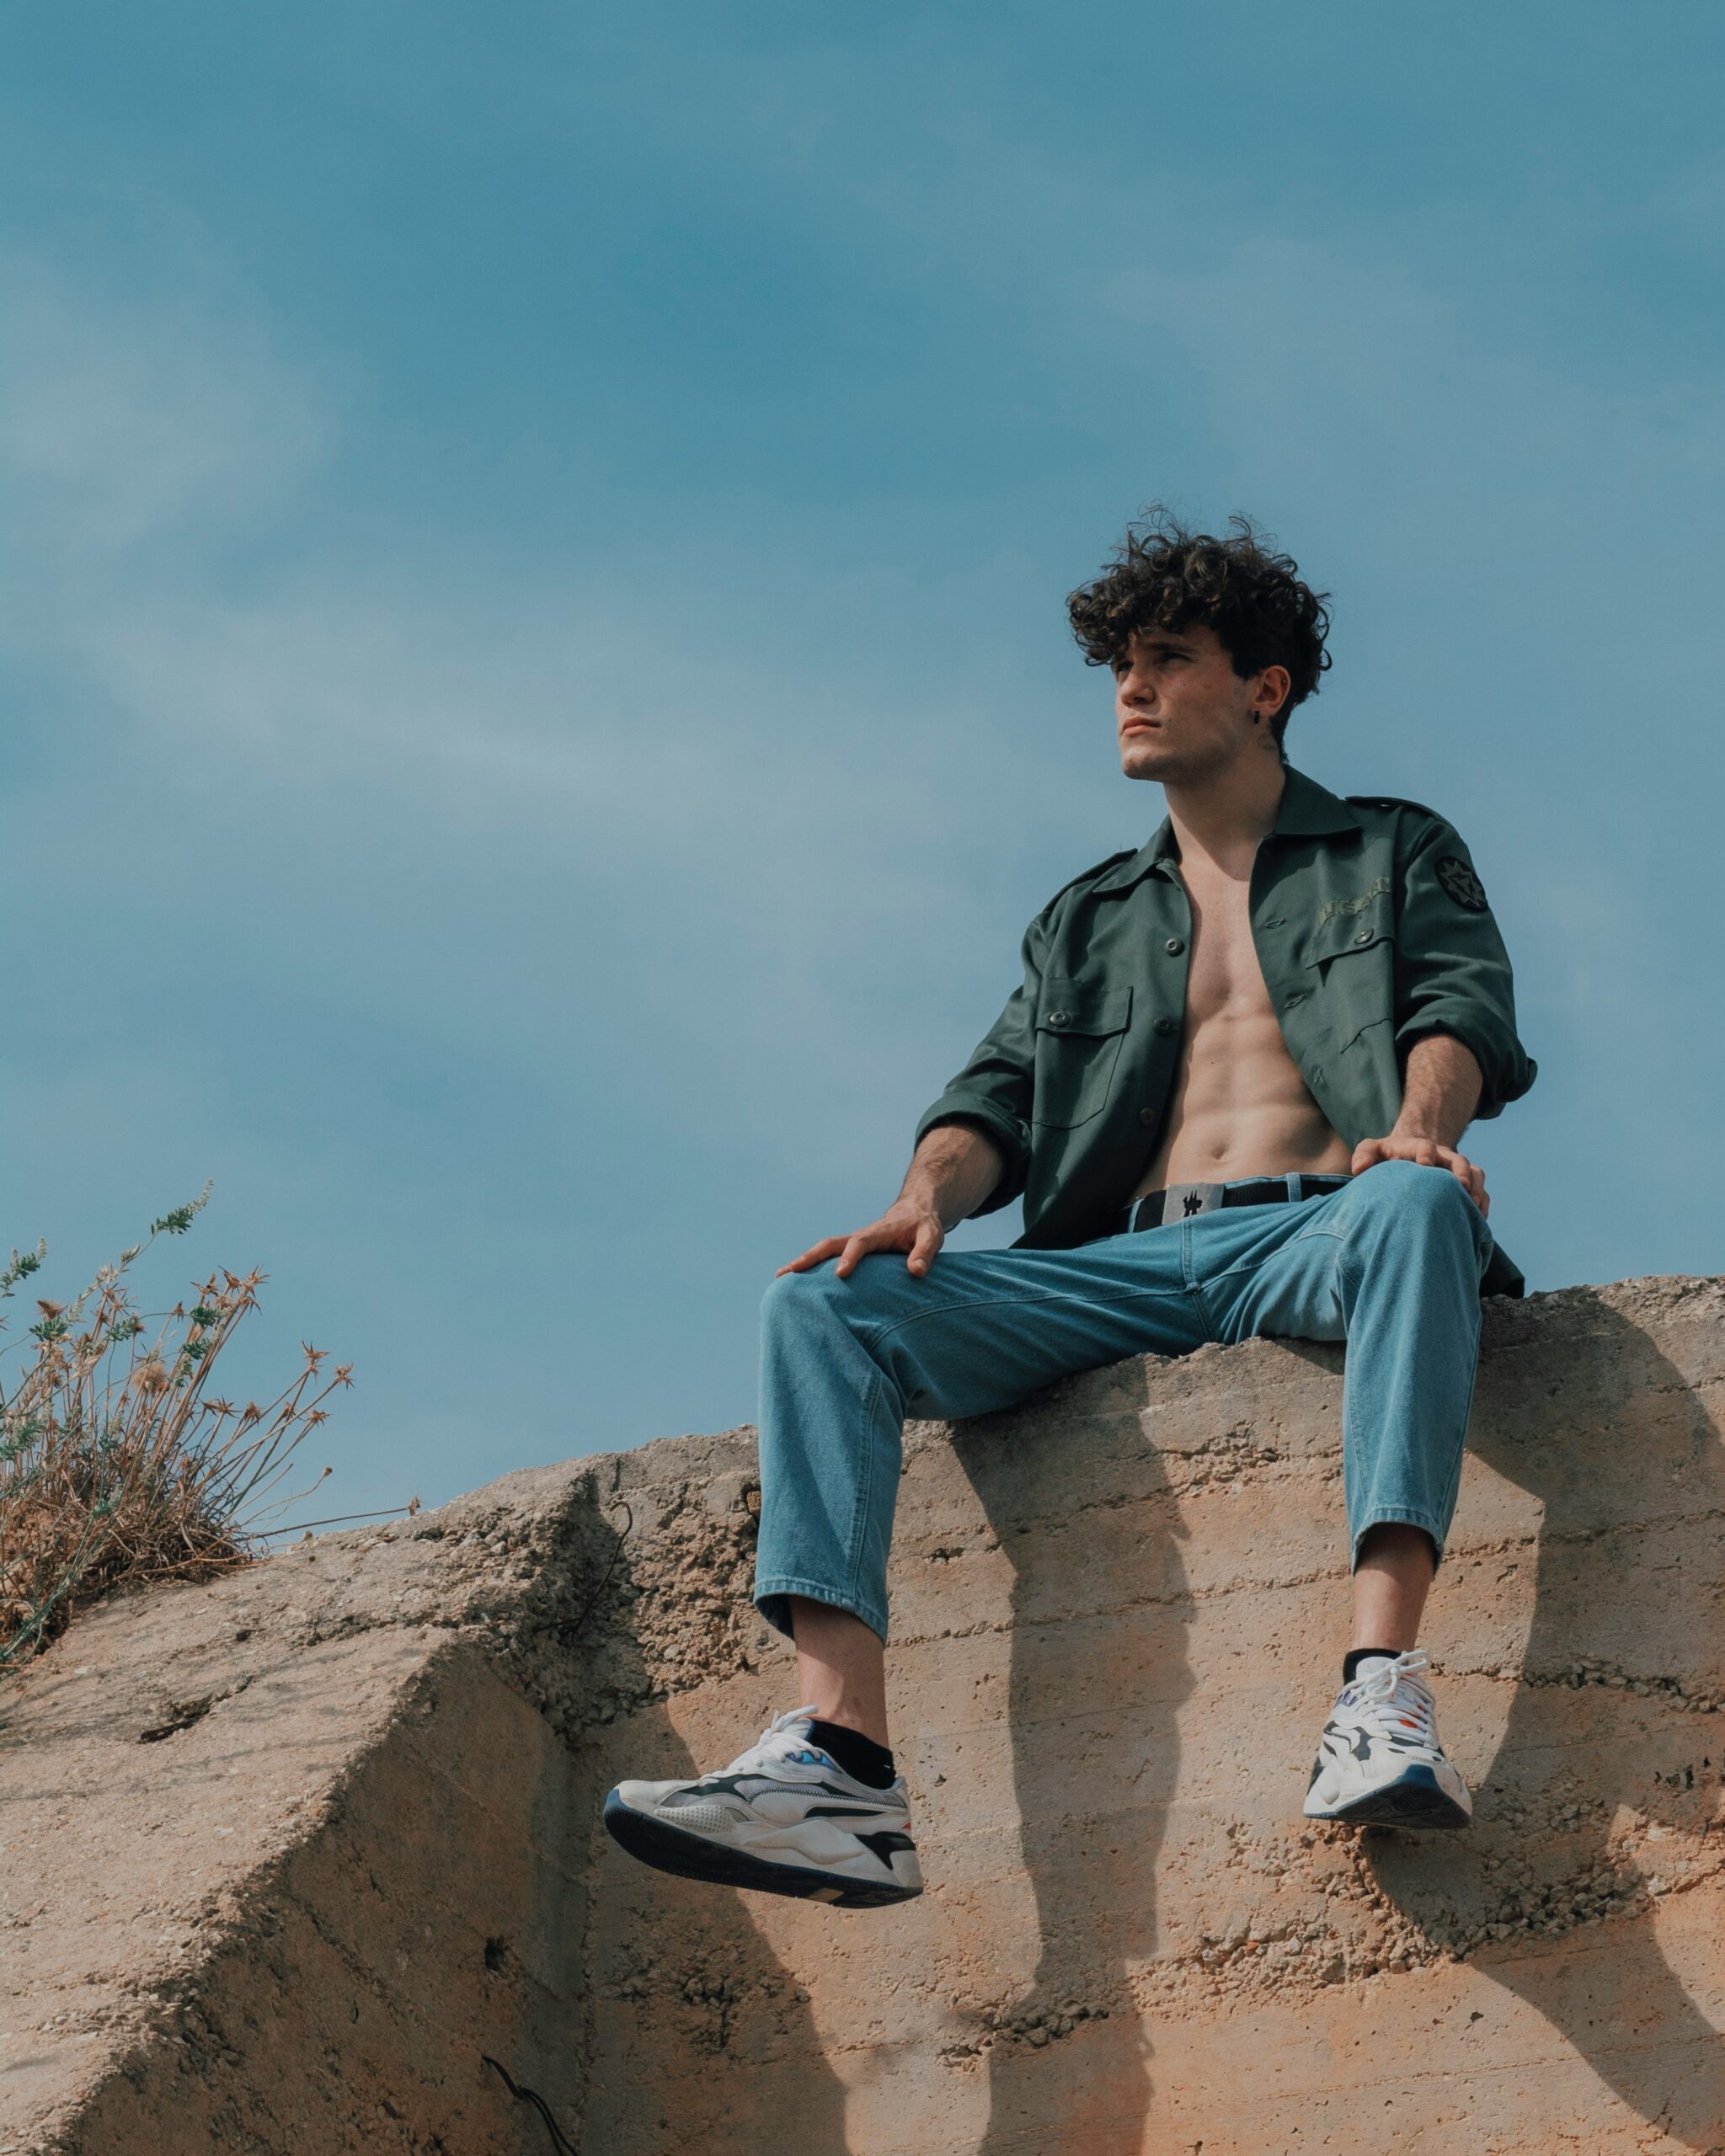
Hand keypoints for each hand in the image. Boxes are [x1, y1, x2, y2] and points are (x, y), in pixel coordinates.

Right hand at [777, 1200, 945, 1279]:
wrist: (914, 1211)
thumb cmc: (923, 1226)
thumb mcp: (932, 1236)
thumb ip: (925, 1252)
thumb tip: (915, 1271)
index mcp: (878, 1232)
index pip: (859, 1243)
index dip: (849, 1257)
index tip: (839, 1274)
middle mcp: (860, 1236)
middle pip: (829, 1244)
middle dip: (808, 1258)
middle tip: (787, 1274)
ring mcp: (853, 1243)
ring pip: (823, 1251)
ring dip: (803, 1263)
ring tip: (780, 1278)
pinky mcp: (850, 1251)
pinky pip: (827, 1257)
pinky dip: (811, 1267)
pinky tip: (797, 1283)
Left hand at [1350, 1135, 1488, 1216]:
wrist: (1409, 1153)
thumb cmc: (1387, 1156)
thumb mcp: (1372, 1150)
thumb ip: (1363, 1155)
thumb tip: (1359, 1169)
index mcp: (1417, 1148)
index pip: (1424, 1146)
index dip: (1425, 1153)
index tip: (1424, 1165)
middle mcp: (1442, 1157)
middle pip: (1459, 1159)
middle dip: (1461, 1172)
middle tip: (1460, 1187)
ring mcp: (1455, 1169)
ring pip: (1475, 1173)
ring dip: (1476, 1188)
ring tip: (1473, 1206)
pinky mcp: (1464, 1183)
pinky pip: (1481, 1190)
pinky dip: (1482, 1203)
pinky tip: (1479, 1219)